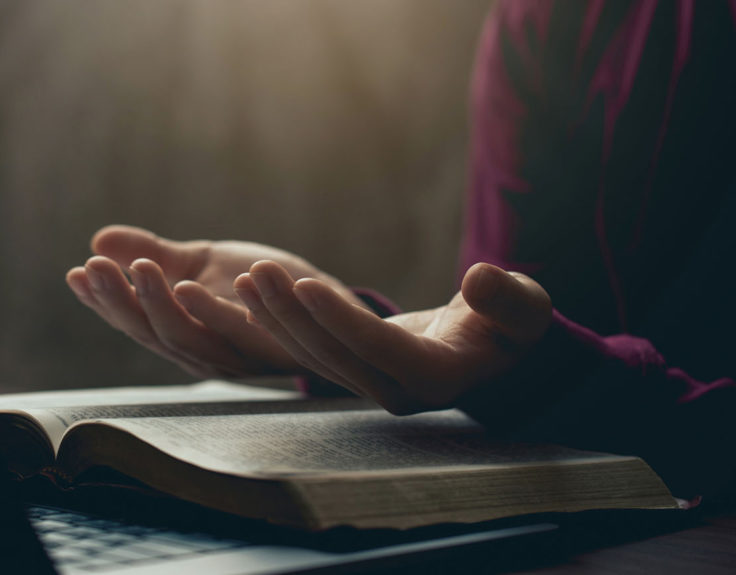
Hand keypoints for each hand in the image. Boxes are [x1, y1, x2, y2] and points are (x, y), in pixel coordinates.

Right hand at [65, 225, 367, 377]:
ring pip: (195, 339)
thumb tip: (98, 240)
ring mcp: (245, 355)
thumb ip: (155, 255)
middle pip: (156, 334)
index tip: (76, 272)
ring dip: (165, 303)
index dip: (105, 302)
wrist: (327, 305)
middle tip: (97, 266)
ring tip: (142, 267)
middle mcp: (210, 354)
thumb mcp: (200, 264)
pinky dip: (233, 309)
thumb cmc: (259, 287)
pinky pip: (255, 333)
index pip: (137, 323)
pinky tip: (213, 280)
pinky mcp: (284, 345)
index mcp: (186, 335)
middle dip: (123, 301)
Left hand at [233, 261, 551, 413]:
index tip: (305, 283)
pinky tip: (252, 296)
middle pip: (333, 354)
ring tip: (247, 279)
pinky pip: (309, 352)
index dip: (340, 317)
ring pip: (313, 356)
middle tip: (259, 272)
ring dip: (276, 319)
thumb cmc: (513, 325)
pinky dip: (280, 325)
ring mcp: (371, 388)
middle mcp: (398, 393)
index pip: (379, 347)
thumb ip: (508, 299)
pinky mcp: (354, 375)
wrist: (494, 351)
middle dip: (292, 313)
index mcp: (438, 377)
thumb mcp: (526, 309)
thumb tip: (482, 279)